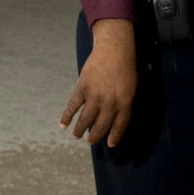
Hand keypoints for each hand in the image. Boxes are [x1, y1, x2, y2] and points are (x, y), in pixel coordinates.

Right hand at [61, 17, 136, 147]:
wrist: (113, 49)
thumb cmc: (125, 68)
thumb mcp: (131, 88)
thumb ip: (123, 104)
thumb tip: (112, 120)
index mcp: (125, 103)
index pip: (119, 126)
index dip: (114, 136)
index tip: (109, 145)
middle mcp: (110, 102)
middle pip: (100, 126)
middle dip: (94, 137)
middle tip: (90, 142)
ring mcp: (95, 96)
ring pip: (85, 119)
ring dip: (79, 130)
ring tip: (76, 136)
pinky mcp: (82, 88)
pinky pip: (73, 106)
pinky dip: (66, 117)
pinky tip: (62, 125)